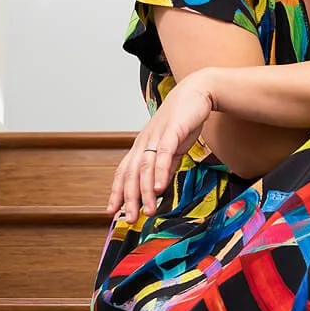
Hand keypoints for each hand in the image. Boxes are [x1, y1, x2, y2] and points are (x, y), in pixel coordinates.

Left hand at [108, 71, 215, 222]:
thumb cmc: (183, 120)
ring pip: (146, 167)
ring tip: (147, 210)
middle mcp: (145, 142)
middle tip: (129, 219)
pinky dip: (161, 172)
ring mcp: (157, 136)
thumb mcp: (172, 147)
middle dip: (129, 198)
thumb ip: (165, 166)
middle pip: (132, 173)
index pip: (124, 172)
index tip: (112, 211)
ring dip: (145, 191)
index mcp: (142, 146)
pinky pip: (164, 154)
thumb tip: (158, 187)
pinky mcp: (173, 131)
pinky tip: (160, 188)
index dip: (117, 191)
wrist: (197, 92)